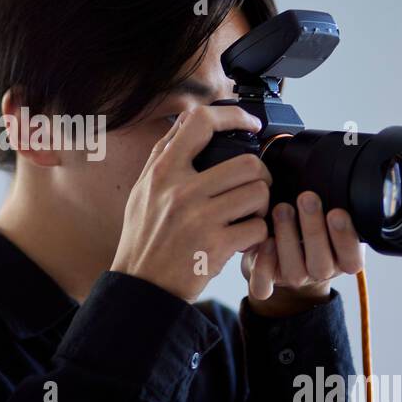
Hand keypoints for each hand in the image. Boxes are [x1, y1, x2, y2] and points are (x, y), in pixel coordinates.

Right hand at [111, 106, 271, 302]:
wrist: (141, 287)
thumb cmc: (143, 239)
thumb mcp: (142, 191)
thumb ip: (164, 156)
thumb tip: (187, 123)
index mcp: (162, 171)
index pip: (200, 121)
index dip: (233, 115)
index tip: (250, 123)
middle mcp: (180, 190)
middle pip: (248, 162)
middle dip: (260, 176)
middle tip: (253, 188)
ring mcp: (199, 217)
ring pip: (259, 193)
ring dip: (260, 207)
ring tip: (246, 216)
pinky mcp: (216, 245)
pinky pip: (257, 228)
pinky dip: (257, 236)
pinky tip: (242, 240)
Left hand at [241, 191, 364, 316]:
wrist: (285, 251)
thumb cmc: (311, 225)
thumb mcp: (330, 216)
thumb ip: (337, 205)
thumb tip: (341, 173)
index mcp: (343, 260)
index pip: (351, 258)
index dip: (345, 238)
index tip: (337, 212)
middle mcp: (320, 272)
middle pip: (321, 263)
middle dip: (314, 229)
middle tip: (307, 198)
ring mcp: (294, 279)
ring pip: (293, 271)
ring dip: (287, 239)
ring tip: (282, 208)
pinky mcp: (268, 282)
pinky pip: (264, 286)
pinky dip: (263, 268)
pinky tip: (264, 241)